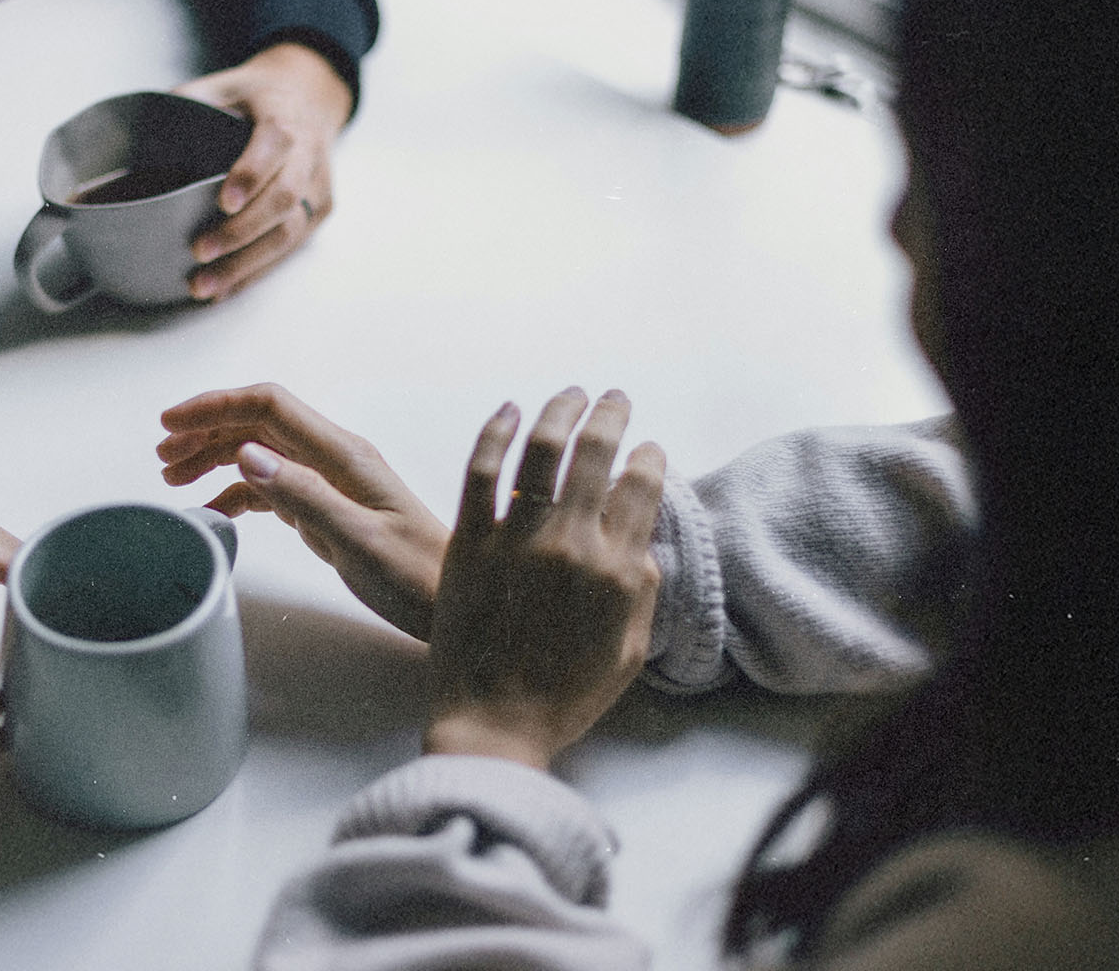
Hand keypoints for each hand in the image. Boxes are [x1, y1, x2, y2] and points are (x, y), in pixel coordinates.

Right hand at [158, 384, 447, 638]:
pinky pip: (274, 486)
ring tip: (176, 478)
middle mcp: (336, 459)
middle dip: (207, 430)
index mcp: (344, 455)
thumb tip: (247, 454)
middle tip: (162, 456)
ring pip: (262, 452)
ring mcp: (332, 482)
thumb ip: (304, 497)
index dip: (215, 406)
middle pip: (259, 423)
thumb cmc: (416, 578)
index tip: (170, 423)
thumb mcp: (358, 542)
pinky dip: (239, 492)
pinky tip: (216, 510)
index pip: (269, 406)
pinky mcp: (329, 508)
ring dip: (217, 457)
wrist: (453, 604)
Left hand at [174, 42, 353, 301]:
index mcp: (284, 116)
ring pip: (290, 232)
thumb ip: (189, 101)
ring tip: (206, 285)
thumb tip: (139, 132)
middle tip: (200, 251)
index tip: (222, 202)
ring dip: (247, 264)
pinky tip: (227, 288)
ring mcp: (318, 186)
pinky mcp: (320, 210)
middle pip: (284, 199)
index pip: (275, 145)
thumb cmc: (257, 96)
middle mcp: (308, 154)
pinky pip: (291, 248)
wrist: (310, 96)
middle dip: (241, 231)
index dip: (251, 175)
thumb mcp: (224, 83)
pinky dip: (257, 271)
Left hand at [423, 388, 664, 769]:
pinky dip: (495, 432)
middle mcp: (572, 545)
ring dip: (561, 410)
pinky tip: (509, 410)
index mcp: (618, 571)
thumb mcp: (629, 649)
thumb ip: (642, 589)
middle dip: (611, 416)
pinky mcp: (469, 542)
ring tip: (570, 394)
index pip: (643, 488)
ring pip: (542, 450)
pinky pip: (481, 471)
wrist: (494, 725)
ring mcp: (517, 540)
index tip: (648, 447)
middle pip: (597, 454)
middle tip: (613, 398)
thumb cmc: (564, 697)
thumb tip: (642, 540)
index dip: (649, 458)